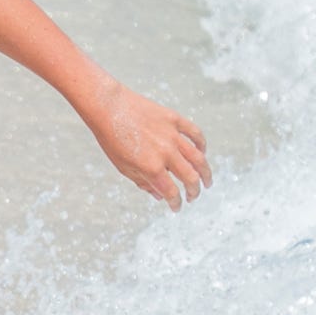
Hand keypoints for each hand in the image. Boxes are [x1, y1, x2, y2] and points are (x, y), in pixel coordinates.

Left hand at [89, 85, 210, 208]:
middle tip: (193, 196)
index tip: (176, 207)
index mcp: (151, 167)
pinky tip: (202, 152)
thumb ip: (143, 183)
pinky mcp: (174, 119)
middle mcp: (165, 152)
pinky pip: (195, 133)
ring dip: (206, 172)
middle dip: (194, 191)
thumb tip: (159, 195)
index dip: (176, 203)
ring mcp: (172, 135)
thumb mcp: (123, 167)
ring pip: (198, 157)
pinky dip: (201, 144)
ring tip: (207, 181)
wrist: (108, 107)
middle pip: (190, 177)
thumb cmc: (111, 139)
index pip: (171, 192)